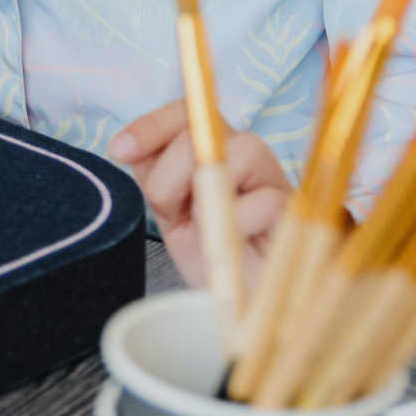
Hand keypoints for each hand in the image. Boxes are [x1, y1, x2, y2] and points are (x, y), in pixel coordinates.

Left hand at [109, 99, 292, 290]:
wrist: (250, 303)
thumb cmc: (218, 256)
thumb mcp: (175, 216)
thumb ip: (156, 178)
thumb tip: (128, 149)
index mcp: (217, 152)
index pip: (189, 112)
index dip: (152, 124)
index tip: (119, 149)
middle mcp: (247, 157)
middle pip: (205, 128)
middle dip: (169, 172)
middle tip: (170, 211)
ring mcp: (275, 182)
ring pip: (241, 151)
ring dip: (205, 192)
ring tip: (203, 228)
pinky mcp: (296, 215)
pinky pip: (262, 202)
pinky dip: (235, 223)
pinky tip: (230, 243)